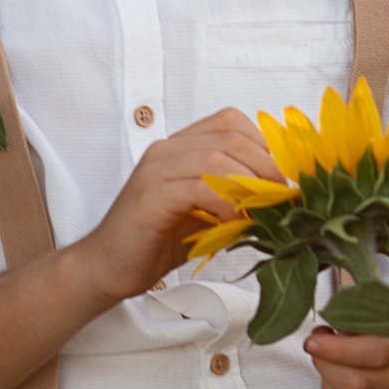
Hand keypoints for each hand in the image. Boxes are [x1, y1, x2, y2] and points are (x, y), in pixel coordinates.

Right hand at [75, 108, 282, 305]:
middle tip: (280, 196)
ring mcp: (155, 171)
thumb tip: (278, 197)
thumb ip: (233, 198)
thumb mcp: (205, 213)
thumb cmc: (156, 241)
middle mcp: (166, 150)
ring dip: (248, 185)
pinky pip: (197, 188)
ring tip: (260, 211)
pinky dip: (224, 205)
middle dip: (265, 166)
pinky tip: (233, 224)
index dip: (264, 145)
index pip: (231, 121)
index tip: (281, 178)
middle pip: (230, 136)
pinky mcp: (150, 198)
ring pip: (217, 158)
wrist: (107, 266)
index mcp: (180, 147)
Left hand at [305, 329, 388, 388]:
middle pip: (357, 385)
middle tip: (316, 352)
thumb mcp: (372, 318)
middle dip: (325, 367)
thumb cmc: (381, 333)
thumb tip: (320, 338)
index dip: (337, 349)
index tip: (312, 341)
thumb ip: (350, 322)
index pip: (376, 353)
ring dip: (325, 386)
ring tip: (328, 369)